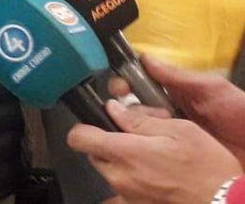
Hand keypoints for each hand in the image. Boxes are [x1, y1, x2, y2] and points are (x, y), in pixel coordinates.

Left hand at [67, 99, 241, 202]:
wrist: (225, 203)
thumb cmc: (207, 167)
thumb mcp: (179, 131)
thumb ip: (140, 120)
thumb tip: (113, 109)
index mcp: (125, 154)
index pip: (79, 138)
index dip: (84, 127)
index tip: (99, 122)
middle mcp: (119, 176)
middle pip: (94, 153)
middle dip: (108, 142)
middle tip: (137, 136)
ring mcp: (127, 194)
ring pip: (109, 169)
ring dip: (121, 159)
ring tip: (151, 154)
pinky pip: (123, 185)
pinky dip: (132, 176)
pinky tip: (155, 171)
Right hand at [110, 55, 244, 162]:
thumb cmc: (239, 114)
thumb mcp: (212, 89)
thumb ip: (179, 76)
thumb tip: (145, 58)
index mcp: (173, 94)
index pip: (138, 84)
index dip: (124, 83)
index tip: (120, 87)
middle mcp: (165, 114)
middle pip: (130, 108)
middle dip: (123, 108)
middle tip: (130, 114)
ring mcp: (167, 137)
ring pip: (134, 128)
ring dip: (130, 128)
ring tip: (141, 132)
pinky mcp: (170, 157)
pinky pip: (147, 149)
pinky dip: (137, 147)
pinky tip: (135, 147)